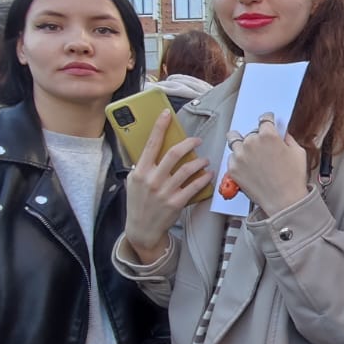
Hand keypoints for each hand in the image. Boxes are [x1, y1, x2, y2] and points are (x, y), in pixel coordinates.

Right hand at [124, 110, 211, 261]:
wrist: (142, 229)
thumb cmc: (138, 203)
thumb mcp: (134, 182)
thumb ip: (144, 167)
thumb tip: (156, 149)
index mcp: (140, 171)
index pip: (151, 144)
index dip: (160, 127)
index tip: (167, 114)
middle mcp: (152, 180)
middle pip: (174, 154)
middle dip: (189, 143)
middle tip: (197, 140)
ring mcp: (165, 192)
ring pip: (188, 169)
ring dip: (199, 162)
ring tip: (204, 160)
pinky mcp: (176, 203)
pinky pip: (194, 186)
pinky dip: (204, 179)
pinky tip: (208, 175)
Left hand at [225, 112, 308, 216]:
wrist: (284, 201)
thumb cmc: (293, 179)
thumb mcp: (299, 153)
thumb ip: (288, 139)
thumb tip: (282, 136)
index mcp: (268, 135)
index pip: (264, 119)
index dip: (267, 120)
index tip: (267, 121)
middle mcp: (251, 143)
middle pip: (249, 131)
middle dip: (256, 137)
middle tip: (262, 148)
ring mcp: (240, 156)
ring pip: (234, 141)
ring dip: (241, 144)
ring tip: (249, 153)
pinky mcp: (232, 169)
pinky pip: (231, 158)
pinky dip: (238, 160)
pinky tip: (248, 166)